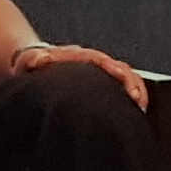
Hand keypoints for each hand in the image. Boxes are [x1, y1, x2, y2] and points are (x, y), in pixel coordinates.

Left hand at [16, 41, 149, 108]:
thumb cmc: (32, 66)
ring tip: (141, 109)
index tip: (119, 74)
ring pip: (126, 79)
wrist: (35, 65)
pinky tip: (136, 114)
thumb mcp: (29, 62)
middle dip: (131, 82)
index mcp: (80, 57)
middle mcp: (95, 63)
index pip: (100, 59)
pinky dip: (131, 100)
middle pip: (120, 68)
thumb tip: (40, 59)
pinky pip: (123, 90)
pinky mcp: (103, 86)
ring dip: (135, 91)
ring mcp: (101, 74)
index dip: (112, 66)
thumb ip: (34, 60)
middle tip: (137, 99)